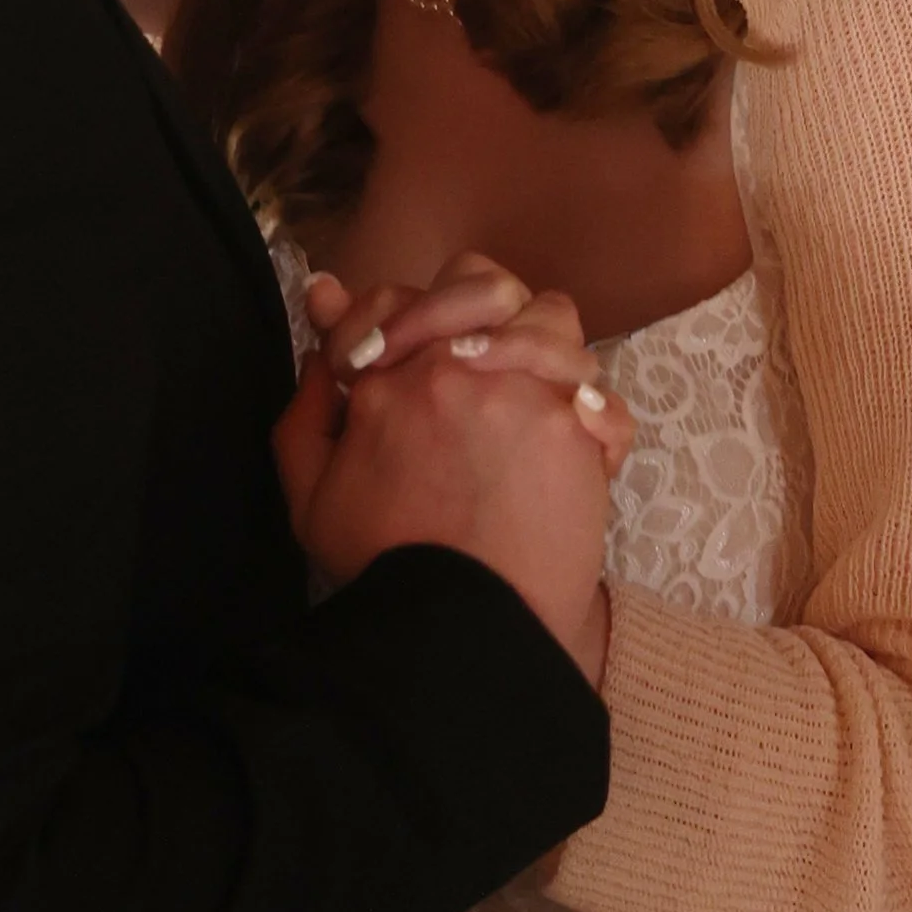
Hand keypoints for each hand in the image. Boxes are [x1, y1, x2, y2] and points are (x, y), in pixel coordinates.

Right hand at [273, 254, 626, 678]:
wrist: (460, 628)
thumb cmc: (384, 567)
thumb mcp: (310, 492)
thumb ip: (308, 409)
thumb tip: (324, 338)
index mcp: (391, 379)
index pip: (394, 295)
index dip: (396, 316)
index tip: (398, 351)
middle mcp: (462, 368)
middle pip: (483, 283)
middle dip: (475, 306)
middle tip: (470, 353)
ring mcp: (530, 394)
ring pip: (553, 319)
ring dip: (540, 345)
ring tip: (529, 390)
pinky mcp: (581, 434)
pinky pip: (603, 395)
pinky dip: (593, 414)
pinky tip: (573, 440)